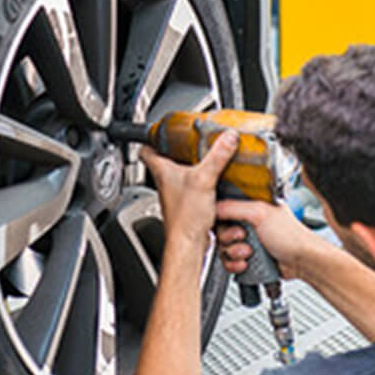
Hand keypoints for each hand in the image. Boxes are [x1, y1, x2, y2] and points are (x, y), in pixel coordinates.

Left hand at [139, 131, 239, 250]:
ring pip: (177, 175)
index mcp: (162, 171)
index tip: (159, 130)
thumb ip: (217, 156)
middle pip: (163, 160)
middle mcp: (165, 182)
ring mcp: (175, 194)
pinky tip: (211, 181)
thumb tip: (228, 137)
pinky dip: (199, 182)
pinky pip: (190, 188)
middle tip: (186, 141)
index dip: (152, 138)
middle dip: (174, 150)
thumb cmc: (185, 217)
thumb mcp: (204, 179)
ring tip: (201, 157)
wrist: (188, 244)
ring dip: (188, 166)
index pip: (146, 149)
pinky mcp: (186, 205)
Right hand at [214, 200, 318, 279]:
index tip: (225, 222)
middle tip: (242, 237)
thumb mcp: (260, 213)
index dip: (220, 217)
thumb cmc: (292, 236)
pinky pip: (230, 262)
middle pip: (220, 230)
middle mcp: (248, 223)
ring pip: (223, 248)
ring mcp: (248, 241)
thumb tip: (213, 207)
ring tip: (249, 253)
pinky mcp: (248, 258)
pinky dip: (235, 264)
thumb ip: (234, 207)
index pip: (224, 208)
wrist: (304, 261)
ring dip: (233, 253)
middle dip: (228, 238)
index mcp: (251, 206)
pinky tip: (247, 263)